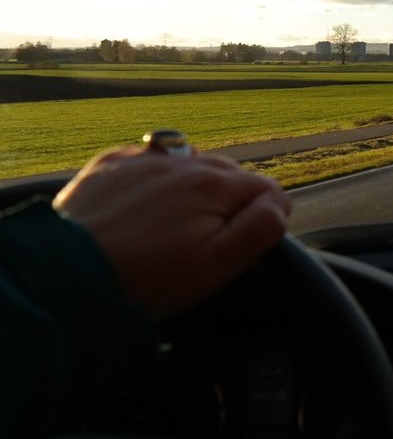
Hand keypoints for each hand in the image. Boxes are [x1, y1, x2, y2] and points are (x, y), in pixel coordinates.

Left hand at [52, 146, 291, 318]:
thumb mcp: (218, 266)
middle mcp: (183, 162)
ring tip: (180, 223)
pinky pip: (150, 160)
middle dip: (232, 200)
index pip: (267, 189)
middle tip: (210, 240)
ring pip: (192, 163)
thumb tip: (280, 203)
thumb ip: (261, 229)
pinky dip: (157, 178)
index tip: (247, 243)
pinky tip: (147, 206)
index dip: (266, 217)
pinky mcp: (110, 165)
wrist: (66, 275)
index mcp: (215, 184)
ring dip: (196, 186)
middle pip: (231, 174)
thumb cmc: (147, 279)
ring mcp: (144, 159)